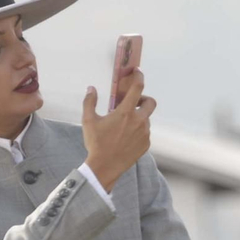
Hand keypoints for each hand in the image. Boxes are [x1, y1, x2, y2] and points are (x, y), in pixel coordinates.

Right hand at [82, 68, 156, 189]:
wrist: (105, 167)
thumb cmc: (96, 143)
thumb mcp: (89, 120)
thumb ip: (90, 102)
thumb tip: (91, 89)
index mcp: (125, 113)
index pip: (138, 88)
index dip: (139, 77)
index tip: (138, 72)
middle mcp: (139, 121)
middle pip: (151, 103)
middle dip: (144, 99)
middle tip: (132, 103)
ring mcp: (145, 134)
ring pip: (146, 119)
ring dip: (138, 117)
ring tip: (123, 124)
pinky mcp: (146, 144)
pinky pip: (145, 132)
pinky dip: (138, 130)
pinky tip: (125, 136)